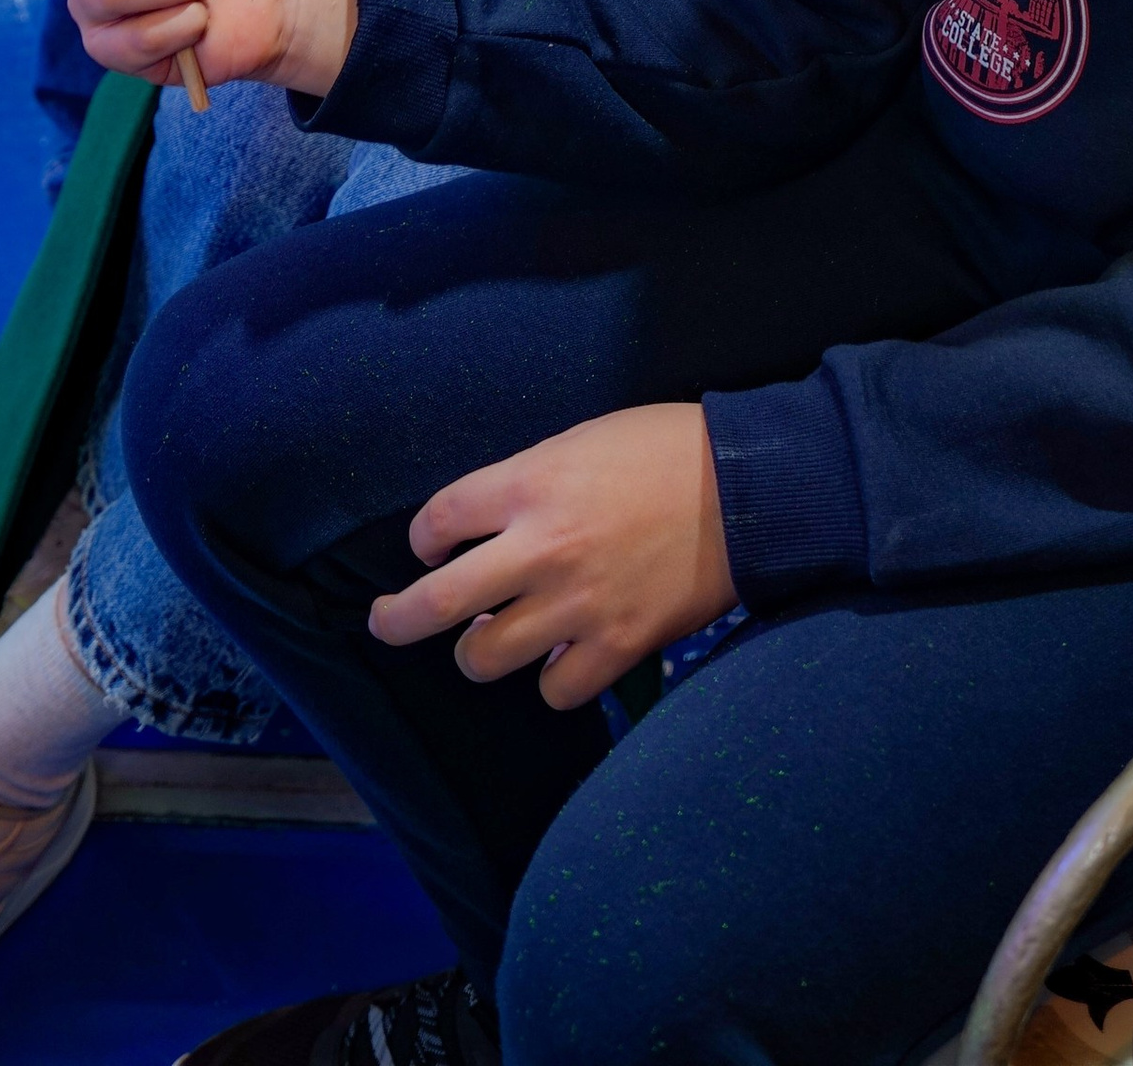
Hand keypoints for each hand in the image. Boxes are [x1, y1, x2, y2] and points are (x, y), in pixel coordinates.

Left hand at [368, 408, 733, 713]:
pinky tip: (563, 658)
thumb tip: (491, 526)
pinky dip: (552, 680)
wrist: (747, 486)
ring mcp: (577, 603)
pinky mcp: (617, 644)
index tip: (430, 546)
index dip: (423, 538)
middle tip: (386, 622)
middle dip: (398, 620)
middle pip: (439, 602)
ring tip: (492, 642)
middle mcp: (542, 546)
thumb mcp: (582, 441)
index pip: (438, 520)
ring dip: (480, 652)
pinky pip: (554, 690)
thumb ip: (528, 484)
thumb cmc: (665, 450)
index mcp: (530, 483)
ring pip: (486, 657)